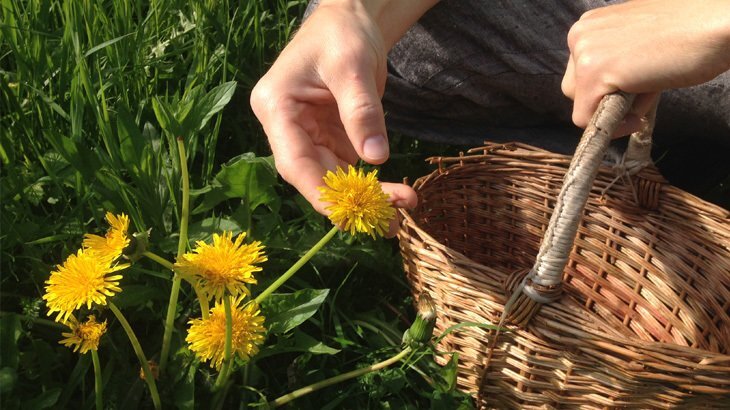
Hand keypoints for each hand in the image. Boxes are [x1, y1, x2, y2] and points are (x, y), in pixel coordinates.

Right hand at [251, 1, 435, 234]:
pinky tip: (395, 196)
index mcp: (276, 106)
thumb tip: (376, 158)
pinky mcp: (329, 137)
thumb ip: (362, 111)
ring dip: (365, 197)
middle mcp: (286, 126)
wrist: (350, 18)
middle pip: (314, 176)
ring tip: (401, 212)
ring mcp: (307, 134)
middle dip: (351, 201)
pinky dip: (370, 183)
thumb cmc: (342, 32)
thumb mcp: (352, 66)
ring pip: (332, 177)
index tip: (350, 215)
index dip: (320, 193)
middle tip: (389, 220)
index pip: (293, 161)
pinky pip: (347, 168)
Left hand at [561, 0, 729, 135]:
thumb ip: (617, 62)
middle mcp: (580, 35)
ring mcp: (585, 53)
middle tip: (644, 89)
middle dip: (606, 99)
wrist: (718, 26)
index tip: (635, 88)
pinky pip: (587, 119)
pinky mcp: (594, 73)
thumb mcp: (640, 45)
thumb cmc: (690, 35)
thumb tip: (607, 97)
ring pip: (581, 105)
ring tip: (649, 89)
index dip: (607, 89)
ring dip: (614, 109)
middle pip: (574, 89)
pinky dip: (613, 126)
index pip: (580, 72)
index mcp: (590, 25)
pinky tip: (639, 113)